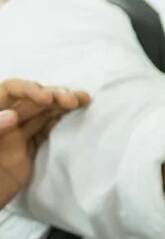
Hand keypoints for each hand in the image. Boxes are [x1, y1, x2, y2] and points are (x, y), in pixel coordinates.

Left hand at [0, 80, 89, 208]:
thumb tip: (12, 115)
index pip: (10, 90)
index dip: (29, 89)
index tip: (46, 98)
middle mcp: (6, 118)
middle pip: (32, 100)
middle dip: (54, 95)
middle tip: (74, 100)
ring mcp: (18, 134)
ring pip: (43, 113)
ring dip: (63, 105)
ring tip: (83, 100)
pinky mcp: (29, 149)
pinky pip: (46, 131)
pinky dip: (60, 122)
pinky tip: (74, 119)